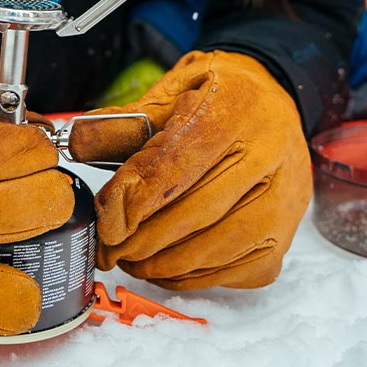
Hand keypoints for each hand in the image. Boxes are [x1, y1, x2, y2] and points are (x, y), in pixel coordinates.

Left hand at [69, 50, 311, 288]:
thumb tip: (78, 144)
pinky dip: (198, 278)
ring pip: (220, 247)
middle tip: (109, 251)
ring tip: (132, 261)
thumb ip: (126, 121)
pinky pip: (241, 269)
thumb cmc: (217, 94)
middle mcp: (269, 152)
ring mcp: (284, 196)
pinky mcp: (287, 230)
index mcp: (233, 108)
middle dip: (143, 240)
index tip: (106, 223)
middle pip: (197, 211)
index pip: (178, 163)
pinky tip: (169, 269)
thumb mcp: (171, 89)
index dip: (135, 200)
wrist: (276, 96)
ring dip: (166, 265)